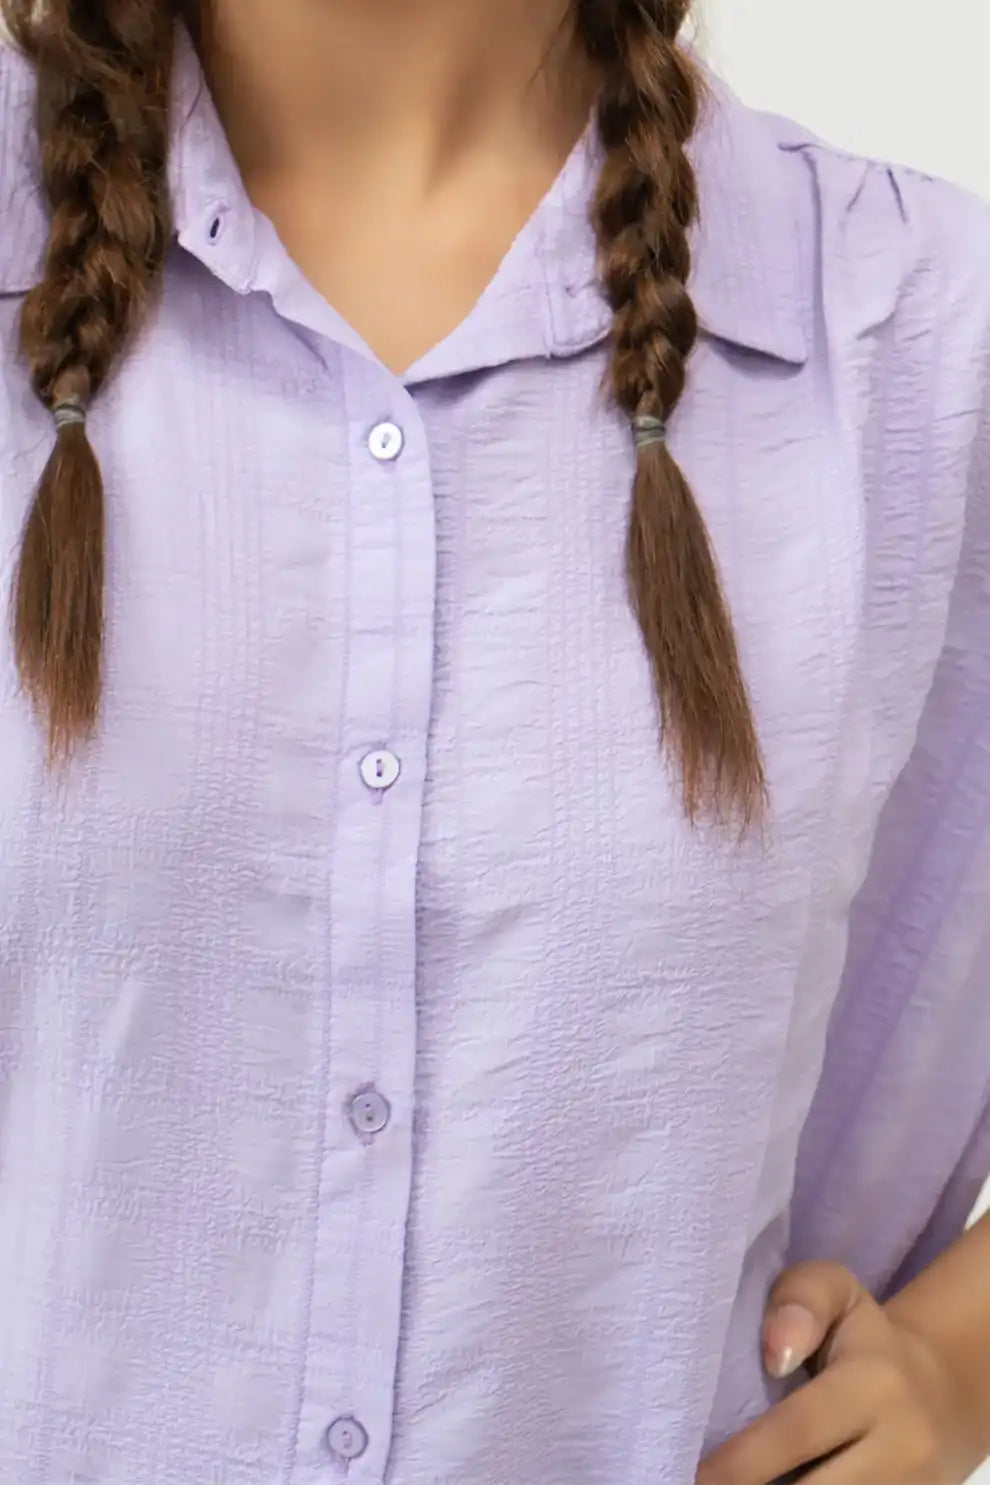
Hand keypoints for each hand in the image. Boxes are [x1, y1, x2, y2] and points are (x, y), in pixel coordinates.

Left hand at [696, 1261, 973, 1484]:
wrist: (937, 1395)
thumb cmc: (861, 1337)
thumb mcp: (835, 1291)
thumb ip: (800, 1299)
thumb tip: (774, 1353)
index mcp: (876, 1382)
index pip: (798, 1429)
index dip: (742, 1459)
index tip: (696, 1471)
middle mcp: (903, 1446)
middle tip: (700, 1481)